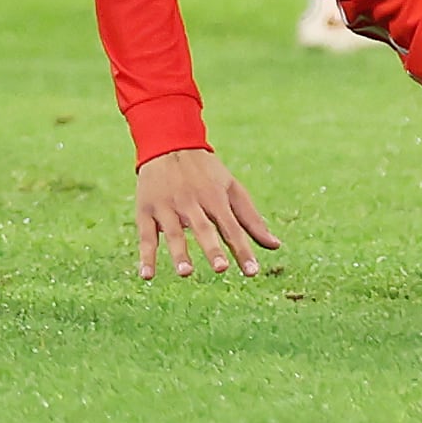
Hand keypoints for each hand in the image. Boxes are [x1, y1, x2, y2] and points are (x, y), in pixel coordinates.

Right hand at [133, 149, 279, 280]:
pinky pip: (146, 236)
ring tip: (186, 273)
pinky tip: (148, 276)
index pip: (233, 228)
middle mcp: (193, 203)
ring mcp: (168, 207)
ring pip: (174, 233)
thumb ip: (251, 219)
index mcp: (216, 198)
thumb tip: (275, 246)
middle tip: (221, 269)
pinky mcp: (146, 212)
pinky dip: (146, 256)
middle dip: (212, 249)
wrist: (170, 146)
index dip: (243, 250)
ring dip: (179, 253)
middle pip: (204, 229)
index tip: (252, 272)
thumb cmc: (207, 173)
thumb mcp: (232, 188)